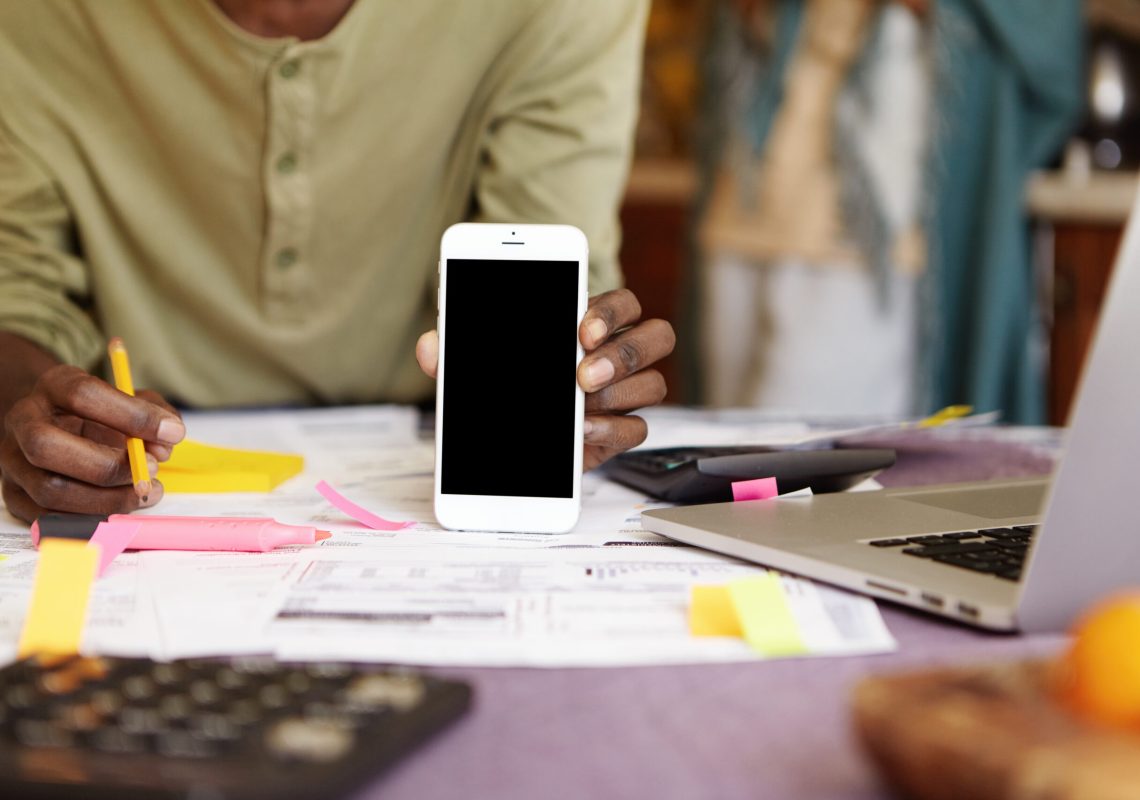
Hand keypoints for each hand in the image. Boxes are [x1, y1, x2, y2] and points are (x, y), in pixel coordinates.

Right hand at [0, 365, 185, 522]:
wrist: (58, 425)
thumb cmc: (100, 414)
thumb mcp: (130, 400)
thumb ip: (154, 414)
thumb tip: (165, 445)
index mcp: (53, 387)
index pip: (83, 395)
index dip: (132, 415)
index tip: (172, 433)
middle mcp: (23, 422)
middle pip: (46, 447)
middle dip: (107, 466)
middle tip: (150, 469)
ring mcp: (12, 461)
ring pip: (50, 490)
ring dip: (107, 498)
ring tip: (146, 490)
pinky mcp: (15, 495)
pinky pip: (49, 517)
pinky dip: (92, 517)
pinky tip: (122, 505)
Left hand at [415, 288, 674, 470]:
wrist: (511, 437)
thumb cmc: (506, 380)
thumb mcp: (477, 362)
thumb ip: (457, 350)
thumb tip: (429, 347)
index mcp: (591, 324)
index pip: (623, 303)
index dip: (610, 313)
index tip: (581, 330)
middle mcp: (617, 356)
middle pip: (656, 336)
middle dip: (625, 353)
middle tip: (582, 373)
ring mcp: (622, 395)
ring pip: (654, 384)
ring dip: (619, 392)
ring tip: (578, 402)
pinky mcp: (617, 433)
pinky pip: (637, 430)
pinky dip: (611, 430)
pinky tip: (580, 431)